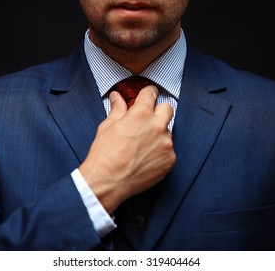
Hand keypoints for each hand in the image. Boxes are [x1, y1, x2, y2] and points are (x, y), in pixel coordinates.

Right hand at [79, 85, 175, 213]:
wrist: (107, 182)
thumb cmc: (104, 155)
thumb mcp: (107, 127)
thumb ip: (117, 109)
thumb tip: (117, 97)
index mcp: (141, 114)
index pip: (151, 93)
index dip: (148, 94)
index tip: (148, 96)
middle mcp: (157, 127)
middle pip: (167, 109)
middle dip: (158, 111)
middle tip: (147, 121)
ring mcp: (166, 144)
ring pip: (168, 132)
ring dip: (159, 135)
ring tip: (142, 146)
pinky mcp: (170, 160)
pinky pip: (169, 151)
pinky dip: (160, 153)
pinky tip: (146, 159)